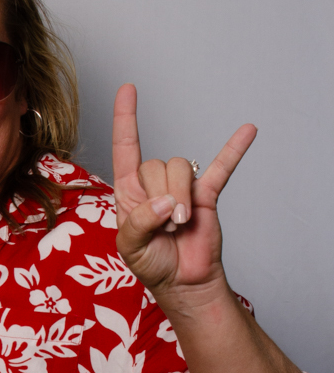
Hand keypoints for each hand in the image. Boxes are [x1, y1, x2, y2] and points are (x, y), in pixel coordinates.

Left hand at [112, 83, 256, 308]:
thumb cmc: (151, 264)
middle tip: (165, 227)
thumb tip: (165, 201)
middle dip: (161, 198)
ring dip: (180, 199)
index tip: (128, 90)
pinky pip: (221, 167)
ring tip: (180, 225)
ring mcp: (182, 186)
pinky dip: (234, 150)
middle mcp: (154, 184)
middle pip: (156, 165)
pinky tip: (248, 130)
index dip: (125, 119)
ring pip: (180, 168)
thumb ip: (138, 222)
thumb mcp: (130, 248)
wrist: (183, 282)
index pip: (125, 148)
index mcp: (129, 192)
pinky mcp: (207, 193)